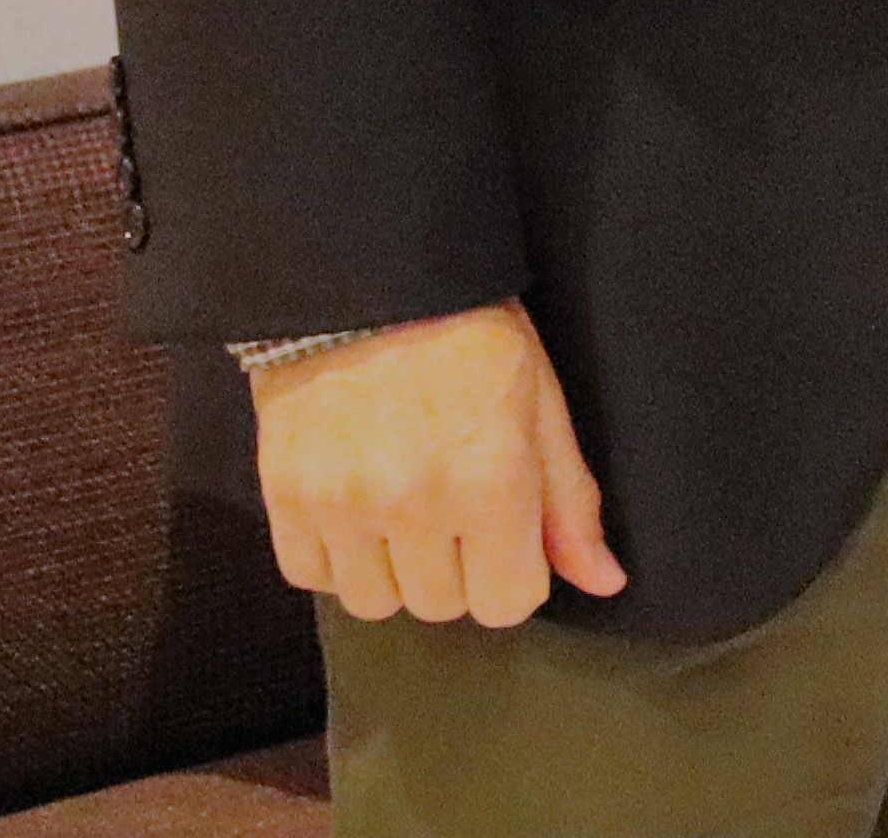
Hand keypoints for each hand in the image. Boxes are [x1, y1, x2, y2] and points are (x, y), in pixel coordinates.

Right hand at [247, 300, 625, 626]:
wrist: (367, 281)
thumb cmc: (469, 334)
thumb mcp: (540, 403)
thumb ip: (569, 501)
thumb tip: (604, 581)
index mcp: (490, 479)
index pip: (507, 603)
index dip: (514, 573)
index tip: (506, 534)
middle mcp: (413, 503)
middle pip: (443, 606)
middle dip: (459, 568)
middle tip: (454, 505)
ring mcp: (341, 505)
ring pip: (375, 603)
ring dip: (395, 570)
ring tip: (403, 507)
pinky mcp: (283, 497)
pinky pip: (311, 578)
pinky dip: (336, 558)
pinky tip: (356, 509)